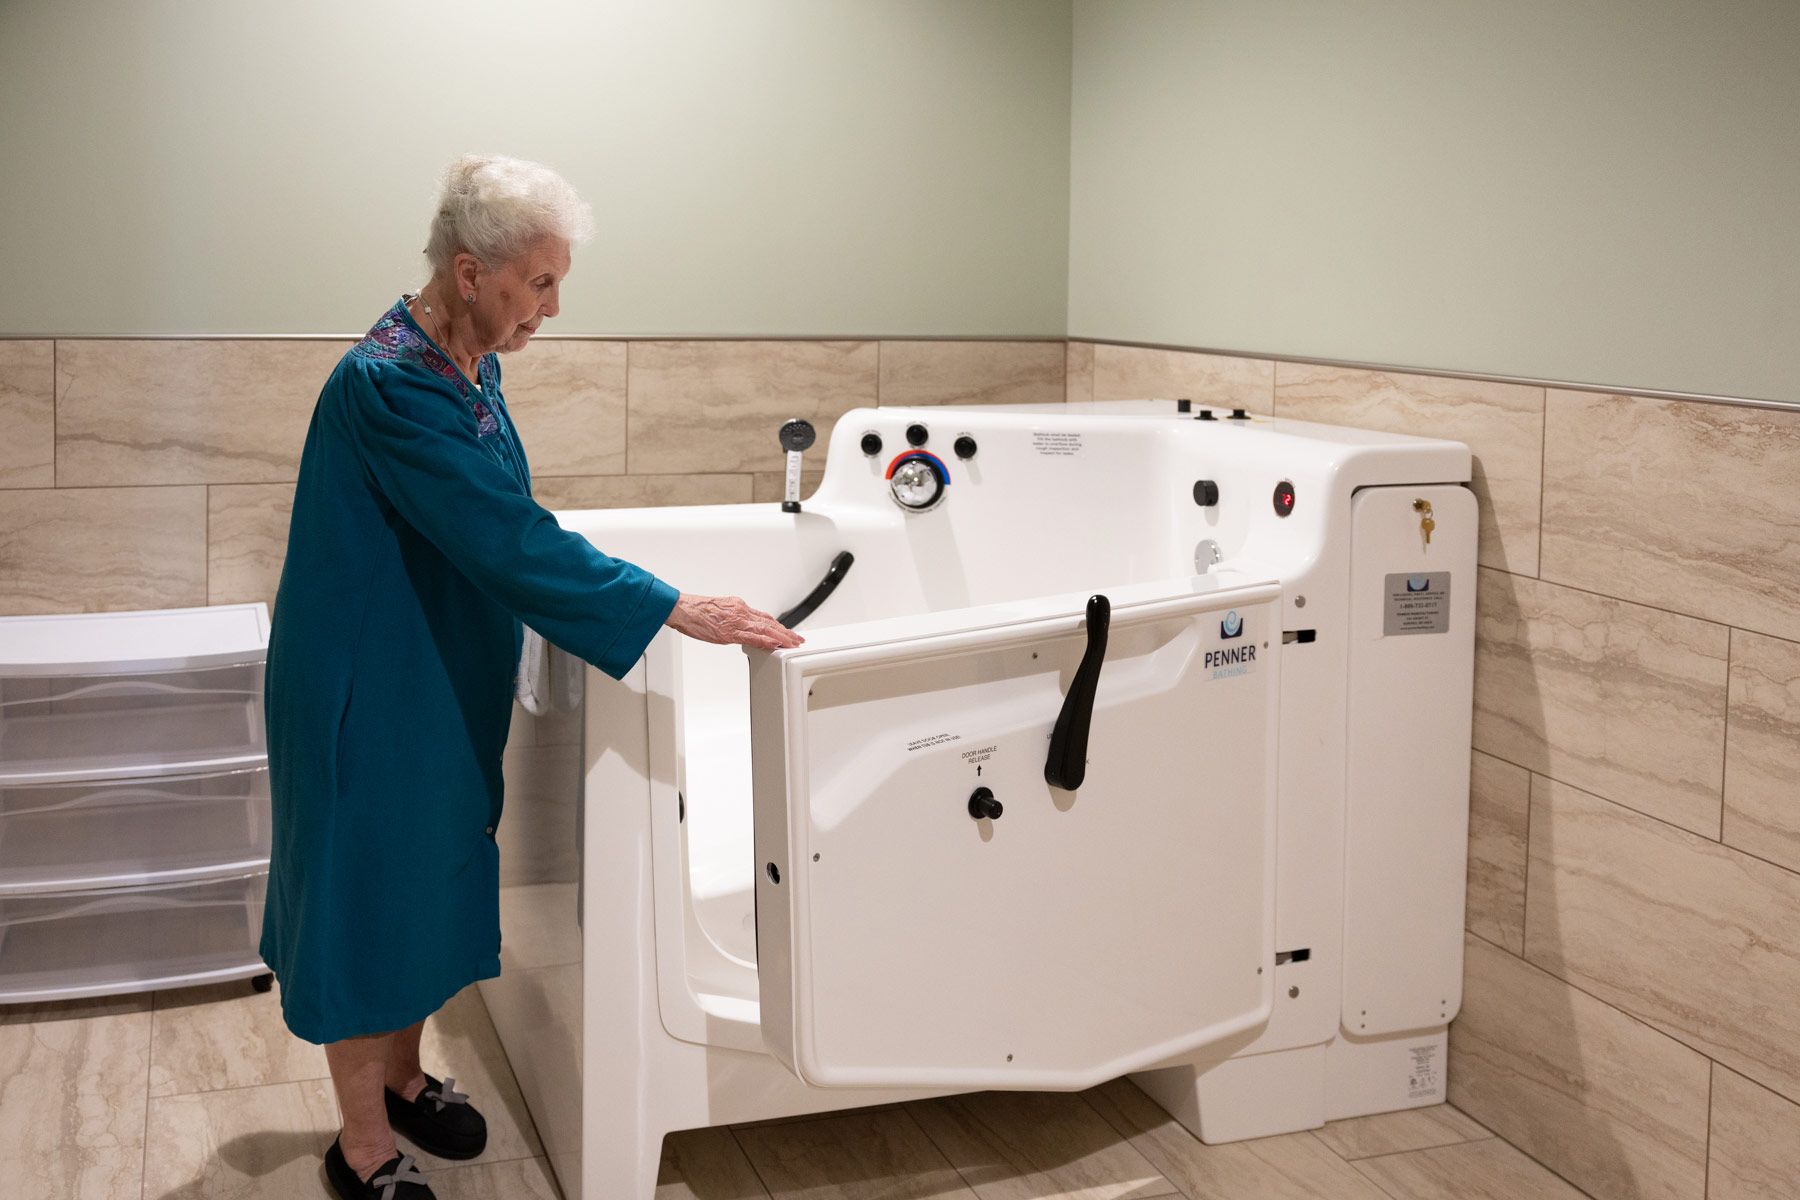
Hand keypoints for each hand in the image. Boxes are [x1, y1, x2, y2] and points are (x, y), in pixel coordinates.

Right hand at [664, 593, 804, 650]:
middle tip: (797, 639)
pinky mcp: (729, 632)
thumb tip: (741, 625)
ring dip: (782, 637)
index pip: (763, 617)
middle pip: (769, 622)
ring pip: (765, 629)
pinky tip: (775, 644)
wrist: (683, 608)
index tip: (786, 631)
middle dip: (785, 631)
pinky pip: (752, 637)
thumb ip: (733, 617)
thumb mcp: (720, 610)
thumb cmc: (696, 610)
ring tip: (793, 643)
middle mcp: (741, 612)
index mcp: (738, 607)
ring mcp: (736, 621)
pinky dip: (766, 640)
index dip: (777, 625)